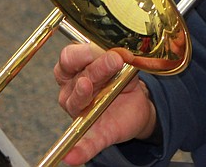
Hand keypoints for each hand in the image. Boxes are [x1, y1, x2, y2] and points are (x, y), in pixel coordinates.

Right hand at [54, 44, 158, 163]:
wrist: (136, 105)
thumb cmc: (121, 80)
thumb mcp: (122, 65)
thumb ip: (118, 58)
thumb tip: (121, 52)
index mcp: (75, 69)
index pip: (69, 56)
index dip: (84, 51)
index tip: (103, 49)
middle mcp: (72, 89)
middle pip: (75, 75)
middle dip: (95, 67)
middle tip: (114, 60)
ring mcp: (79, 112)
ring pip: (77, 101)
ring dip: (83, 93)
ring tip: (88, 86)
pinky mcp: (93, 134)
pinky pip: (83, 144)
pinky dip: (78, 150)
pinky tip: (72, 156)